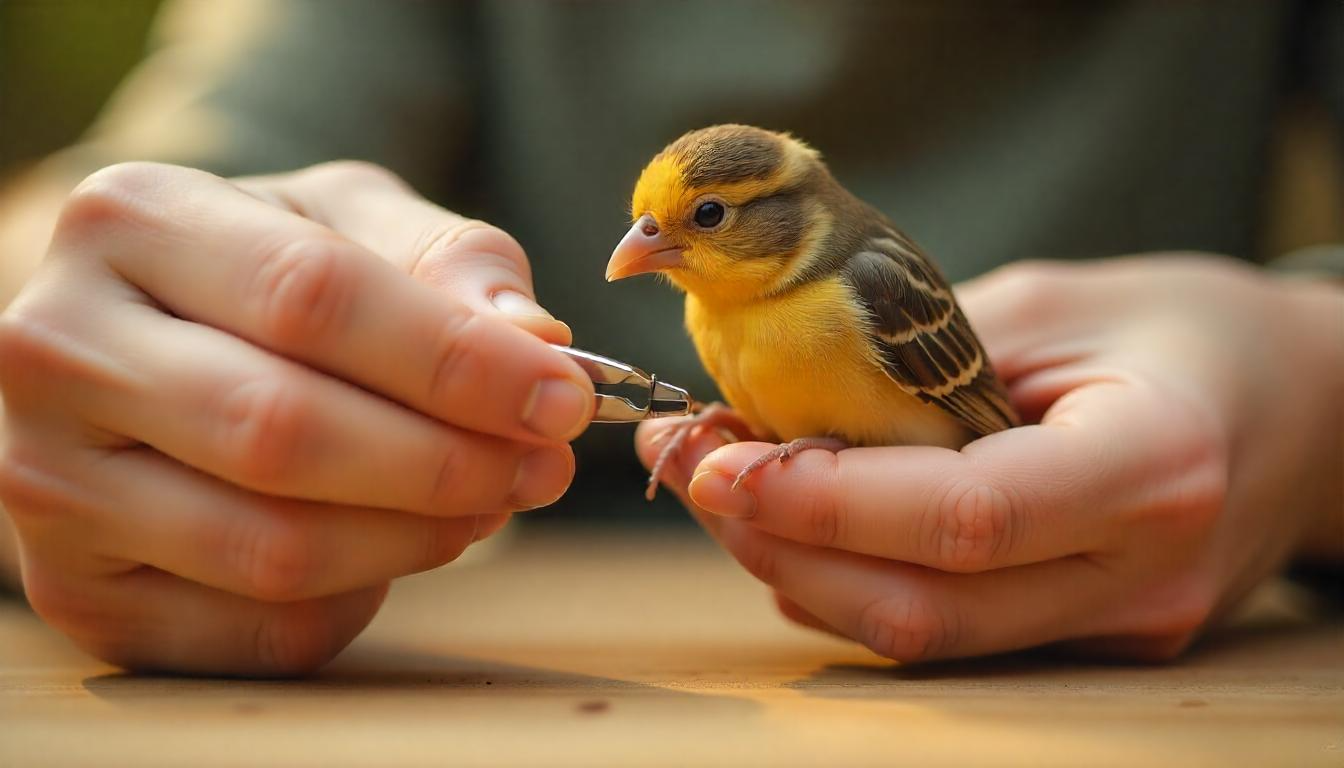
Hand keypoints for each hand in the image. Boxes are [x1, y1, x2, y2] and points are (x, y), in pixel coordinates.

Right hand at [0, 161, 594, 674]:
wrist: (139, 338)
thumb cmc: (265, 271)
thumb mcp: (354, 223)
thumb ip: (451, 263)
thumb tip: (537, 343)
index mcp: (130, 220)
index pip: (313, 297)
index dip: (456, 361)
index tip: (563, 396)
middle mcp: (59, 347)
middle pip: (283, 430)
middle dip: (447, 461)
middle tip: (545, 464)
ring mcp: (49, 480)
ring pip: (270, 547)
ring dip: (418, 536)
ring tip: (490, 500)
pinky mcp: (77, 588)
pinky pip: (256, 628)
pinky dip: (360, 598)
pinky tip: (397, 543)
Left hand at [639, 256, 1342, 661]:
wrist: (1294, 404)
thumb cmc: (1176, 328)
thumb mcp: (1055, 303)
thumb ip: (926, 365)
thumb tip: (780, 418)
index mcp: (1150, 462)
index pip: (964, 516)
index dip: (827, 500)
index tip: (721, 461)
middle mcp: (1137, 570)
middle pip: (924, 607)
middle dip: (782, 545)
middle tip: (692, 471)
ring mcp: (1116, 622)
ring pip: (924, 635)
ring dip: (798, 568)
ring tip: (719, 486)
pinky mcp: (1087, 637)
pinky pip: (947, 628)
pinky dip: (851, 582)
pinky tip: (795, 522)